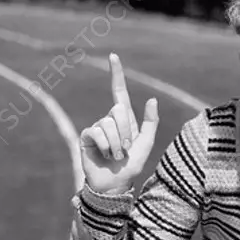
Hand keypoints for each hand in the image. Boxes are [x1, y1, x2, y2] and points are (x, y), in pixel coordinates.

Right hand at [79, 53, 158, 194]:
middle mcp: (110, 120)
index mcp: (125, 119)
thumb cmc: (131, 166)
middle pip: (118, 110)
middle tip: (125, 149)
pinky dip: (106, 146)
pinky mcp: (88, 135)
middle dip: (125, 132)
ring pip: (109, 124)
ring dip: (116, 143)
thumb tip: (152, 99)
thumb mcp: (146, 145)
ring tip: (116, 156)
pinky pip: (98, 132)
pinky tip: (105, 155)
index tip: (113, 56)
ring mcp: (98, 127)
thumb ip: (151, 123)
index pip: (119, 92)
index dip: (117, 74)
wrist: (114, 184)